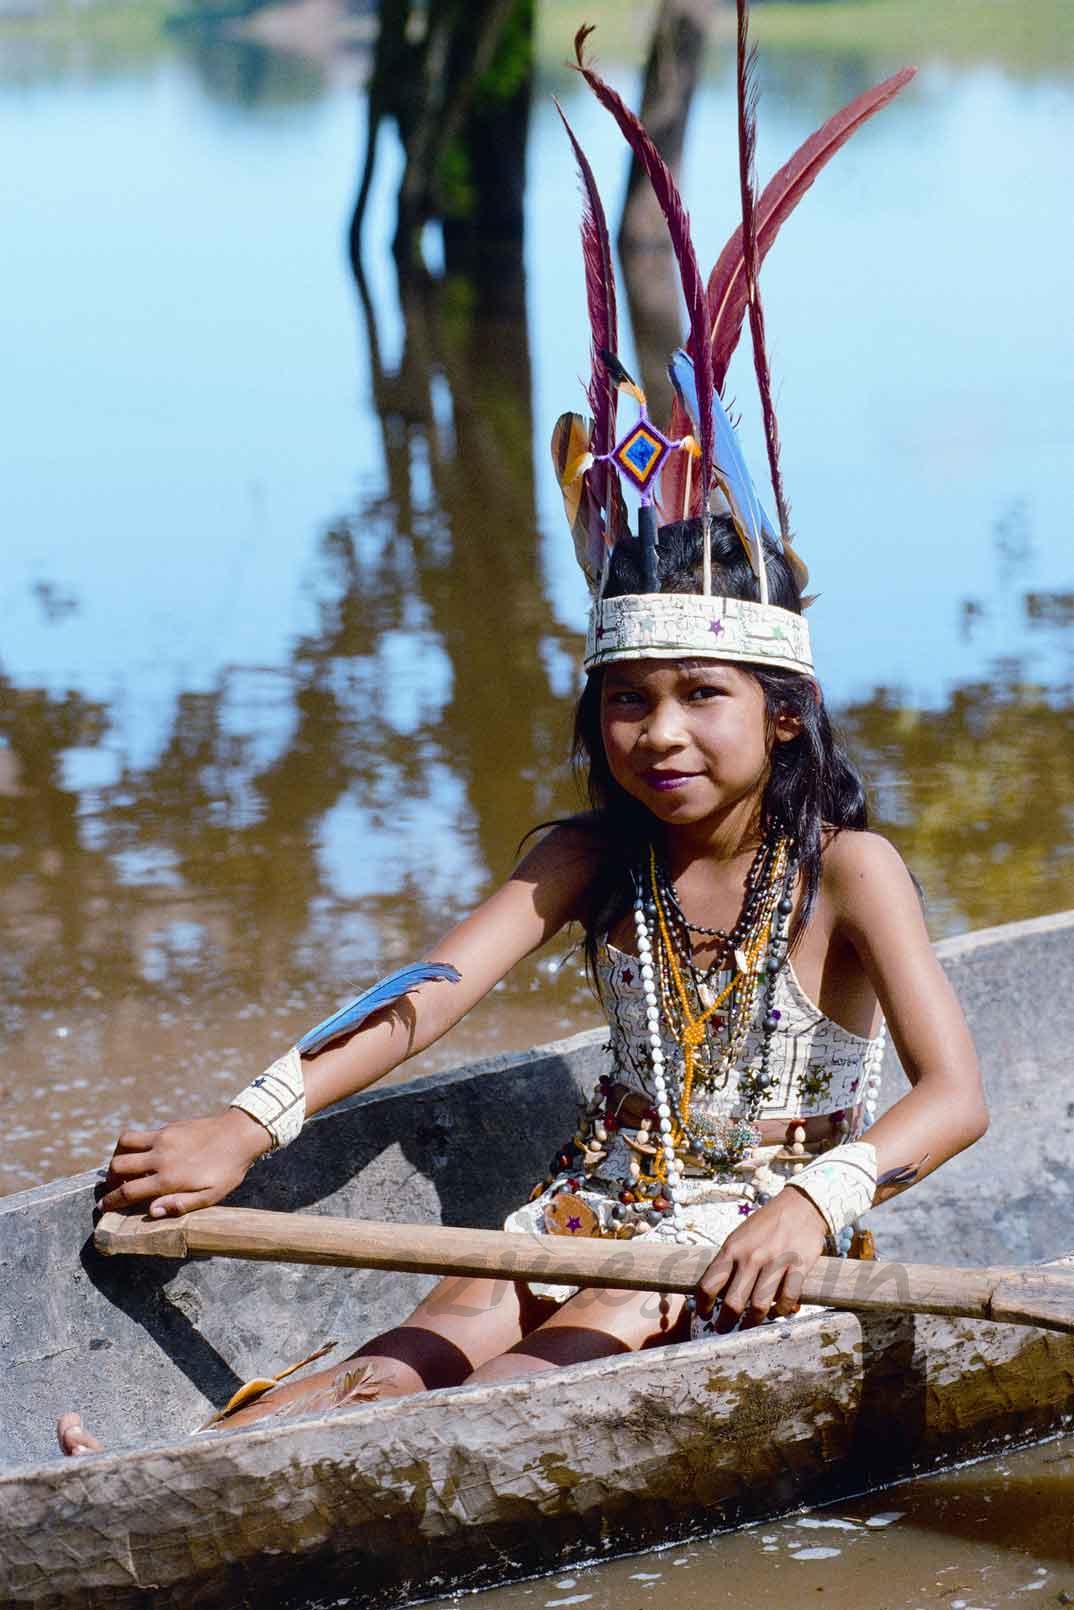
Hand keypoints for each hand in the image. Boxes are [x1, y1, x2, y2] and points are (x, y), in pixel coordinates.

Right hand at [100, 1109, 270, 1216]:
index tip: (102, 1207)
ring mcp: (162, 1139)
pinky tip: (142, 1155)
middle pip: (118, 1166)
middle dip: (109, 1180)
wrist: (239, 1134)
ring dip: (117, 1158)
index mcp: (169, 1179)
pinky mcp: (167, 1128)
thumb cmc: (227, 1170)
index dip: (110, 1201)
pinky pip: (139, 1134)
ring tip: (122, 1170)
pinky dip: (131, 1145)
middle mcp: (160, 1157)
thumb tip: (151, 1212)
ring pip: (123, 1144)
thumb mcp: (211, 1196)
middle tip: (113, 1189)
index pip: (128, 1192)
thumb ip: (180, 1205)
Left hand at [696, 1186, 827, 1333]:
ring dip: (753, 1321)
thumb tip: (716, 1291)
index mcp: (732, 1249)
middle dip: (726, 1322)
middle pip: (733, 1302)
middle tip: (725, 1329)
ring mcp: (775, 1262)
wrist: (799, 1206)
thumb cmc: (766, 1224)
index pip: (709, 1284)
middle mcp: (751, 1257)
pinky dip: (782, 1311)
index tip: (704, 1315)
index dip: (703, 1305)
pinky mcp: (798, 1266)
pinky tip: (778, 1311)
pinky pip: (787, 1299)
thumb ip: (729, 1261)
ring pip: (759, 1306)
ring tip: (749, 1325)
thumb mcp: (740, 1237)